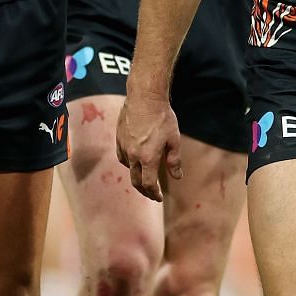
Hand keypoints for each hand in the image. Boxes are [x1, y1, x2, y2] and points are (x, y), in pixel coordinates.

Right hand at [115, 87, 182, 201]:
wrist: (144, 98)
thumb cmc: (162, 117)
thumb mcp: (173, 139)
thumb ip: (174, 160)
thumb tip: (177, 177)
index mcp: (147, 158)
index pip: (148, 184)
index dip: (154, 194)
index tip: (159, 197)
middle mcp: (133, 156)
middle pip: (136, 181)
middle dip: (144, 190)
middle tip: (152, 194)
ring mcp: (124, 147)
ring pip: (129, 169)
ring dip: (137, 177)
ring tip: (146, 178)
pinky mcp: (119, 139)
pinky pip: (123, 158)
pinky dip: (130, 164)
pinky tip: (136, 162)